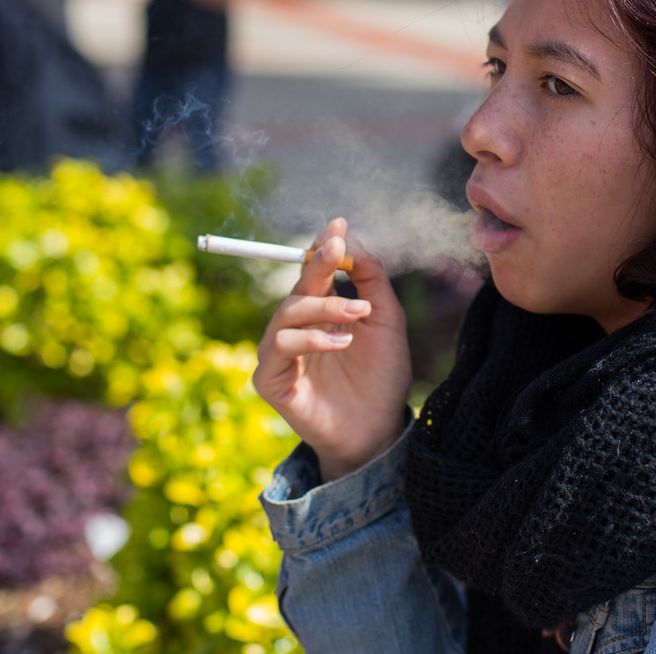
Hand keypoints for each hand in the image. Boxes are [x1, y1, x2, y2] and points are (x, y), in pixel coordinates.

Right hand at [253, 218, 411, 480]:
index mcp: (318, 310)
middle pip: (298, 286)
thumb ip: (370, 279)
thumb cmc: (381, 376)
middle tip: (341, 252)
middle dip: (319, 265)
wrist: (378, 429)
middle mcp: (294, 327)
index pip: (312, 270)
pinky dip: (310, 338)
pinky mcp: (270, 378)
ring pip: (288, 312)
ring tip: (357, 316)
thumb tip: (351, 239)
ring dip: (324, 306)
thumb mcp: (385, 320)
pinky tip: (341, 343)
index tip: (337, 226)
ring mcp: (278, 352)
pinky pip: (279, 345)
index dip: (321, 247)